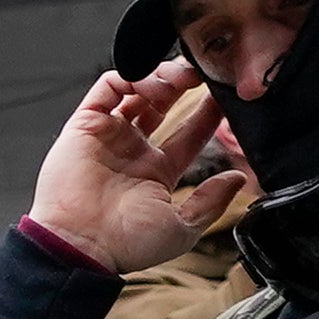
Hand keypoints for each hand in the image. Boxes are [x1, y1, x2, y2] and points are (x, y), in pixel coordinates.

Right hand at [29, 63, 256, 275]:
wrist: (81, 244)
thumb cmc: (125, 244)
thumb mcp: (183, 229)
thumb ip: (211, 202)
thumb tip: (237, 179)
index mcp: (156, 172)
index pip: (188, 133)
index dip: (207, 114)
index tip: (224, 98)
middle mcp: (132, 150)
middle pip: (162, 104)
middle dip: (183, 86)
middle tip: (202, 74)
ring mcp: (109, 135)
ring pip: (136, 90)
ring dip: (161, 77)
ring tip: (181, 79)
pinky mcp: (85, 123)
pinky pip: (107, 87)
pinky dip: (130, 76)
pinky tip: (151, 84)